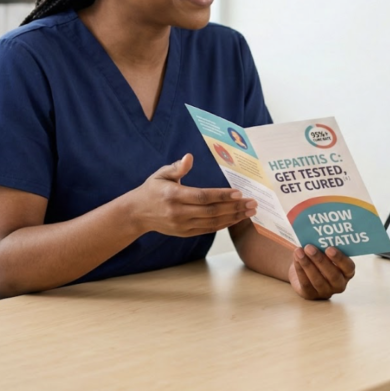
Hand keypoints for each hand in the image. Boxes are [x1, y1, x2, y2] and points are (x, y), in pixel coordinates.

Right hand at [130, 154, 256, 236]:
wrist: (137, 214)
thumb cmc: (152, 189)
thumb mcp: (160, 174)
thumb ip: (176, 167)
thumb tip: (189, 157)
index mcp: (173, 195)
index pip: (202, 196)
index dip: (221, 196)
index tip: (238, 193)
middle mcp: (179, 212)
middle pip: (211, 211)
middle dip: (234, 207)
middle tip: (252, 203)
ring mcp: (182, 225)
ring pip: (212, 222)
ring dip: (233, 217)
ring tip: (250, 211)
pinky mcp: (185, 233)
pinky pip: (208, 229)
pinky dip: (224, 224)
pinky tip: (236, 218)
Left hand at [288, 244, 354, 299]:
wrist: (306, 269)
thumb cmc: (320, 256)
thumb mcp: (325, 251)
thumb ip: (325, 245)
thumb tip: (317, 234)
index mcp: (347, 272)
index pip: (348, 267)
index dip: (340, 258)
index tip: (329, 248)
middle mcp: (339, 284)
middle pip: (332, 275)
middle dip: (320, 260)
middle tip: (310, 247)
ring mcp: (325, 291)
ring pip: (317, 280)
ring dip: (307, 264)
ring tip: (299, 251)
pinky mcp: (311, 295)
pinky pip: (306, 283)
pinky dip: (300, 270)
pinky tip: (296, 259)